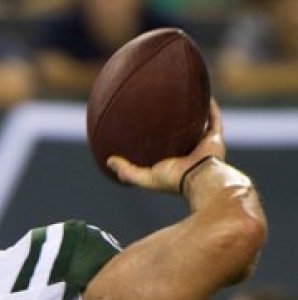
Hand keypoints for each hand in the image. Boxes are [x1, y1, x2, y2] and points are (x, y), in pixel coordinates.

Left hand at [107, 99, 225, 193]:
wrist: (200, 178)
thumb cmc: (174, 180)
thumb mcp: (145, 177)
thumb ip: (127, 170)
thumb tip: (108, 160)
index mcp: (174, 163)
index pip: (162, 150)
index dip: (153, 141)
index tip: (142, 129)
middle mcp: (189, 153)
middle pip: (181, 136)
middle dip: (174, 125)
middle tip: (162, 109)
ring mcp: (202, 145)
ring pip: (198, 126)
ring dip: (193, 114)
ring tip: (185, 98)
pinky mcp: (215, 138)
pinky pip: (213, 119)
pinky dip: (210, 108)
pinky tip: (204, 95)